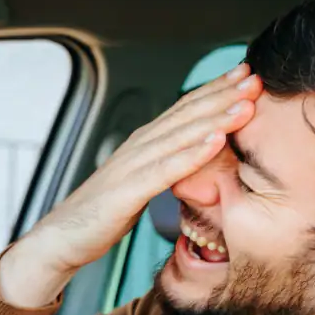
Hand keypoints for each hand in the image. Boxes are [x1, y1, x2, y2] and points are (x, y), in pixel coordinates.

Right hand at [0, 63, 262, 307]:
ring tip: (246, 104)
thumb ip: (165, 168)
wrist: (59, 239)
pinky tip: (216, 141)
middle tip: (255, 77)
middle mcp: (138, 146)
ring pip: (179, 135)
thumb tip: (197, 160)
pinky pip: (164, 170)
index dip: (216, 90)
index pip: (185, 110)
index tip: (246, 75)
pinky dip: (192, 154)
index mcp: (143, 144)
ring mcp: (131, 166)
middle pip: (186, 114)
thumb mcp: (141, 185)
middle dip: (222, 94)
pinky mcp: (126, 191)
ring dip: (215, 118)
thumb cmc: (101, 215)